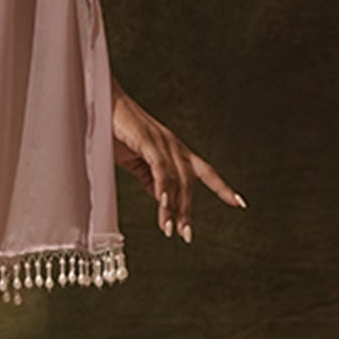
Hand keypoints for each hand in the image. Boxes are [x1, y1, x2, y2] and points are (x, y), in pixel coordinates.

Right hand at [110, 78, 245, 243]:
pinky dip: (164, 189)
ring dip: (174, 207)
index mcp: (173, 149)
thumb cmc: (115, 130)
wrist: (100, 103)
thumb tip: (162, 198)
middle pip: (190, 182)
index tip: (239, 203)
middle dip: (188, 210)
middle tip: (186, 235)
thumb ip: (150, 178)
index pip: (205, 171)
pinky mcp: (148, 141)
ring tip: (171, 229)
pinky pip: (160, 170)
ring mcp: (162, 142)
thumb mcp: (136, 160)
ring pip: (177, 180)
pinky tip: (163, 205)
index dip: (222, 187)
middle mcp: (173, 145)